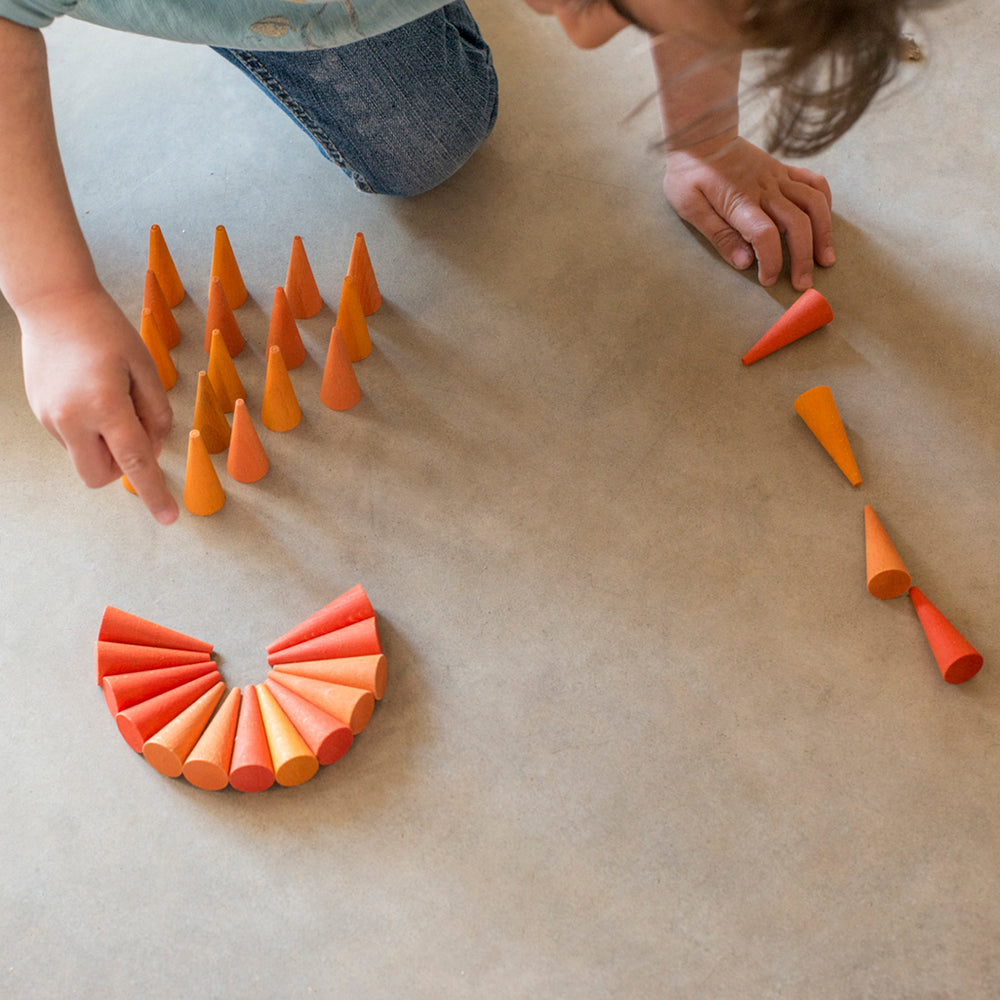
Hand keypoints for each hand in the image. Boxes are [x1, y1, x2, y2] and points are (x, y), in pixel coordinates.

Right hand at [19, 284, 178, 523]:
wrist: (53, 302)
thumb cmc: (106, 331)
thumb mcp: (144, 367)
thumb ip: (156, 413)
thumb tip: (154, 450)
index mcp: (104, 406)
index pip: (135, 463)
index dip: (154, 493)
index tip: (169, 518)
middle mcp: (71, 419)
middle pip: (100, 476)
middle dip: (122, 468)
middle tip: (136, 430)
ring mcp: (50, 418)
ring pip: (85, 457)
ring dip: (105, 444)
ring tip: (110, 394)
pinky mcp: (40, 413)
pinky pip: (72, 439)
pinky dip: (90, 429)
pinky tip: (91, 391)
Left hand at [663, 135, 834, 290]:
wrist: (701, 135)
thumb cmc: (689, 174)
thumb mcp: (691, 207)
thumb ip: (718, 235)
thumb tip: (743, 263)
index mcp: (739, 201)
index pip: (765, 235)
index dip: (771, 261)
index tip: (767, 280)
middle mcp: (765, 188)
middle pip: (797, 223)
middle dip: (803, 257)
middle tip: (802, 284)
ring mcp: (778, 177)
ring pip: (814, 203)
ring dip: (823, 233)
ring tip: (825, 259)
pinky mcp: (784, 170)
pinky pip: (815, 183)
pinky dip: (825, 204)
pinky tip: (824, 224)